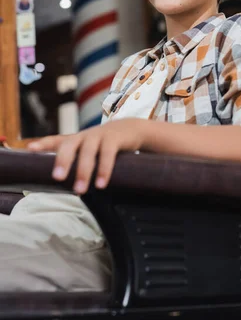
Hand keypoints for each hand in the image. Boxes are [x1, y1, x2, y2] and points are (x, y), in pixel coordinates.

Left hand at [27, 119, 144, 193]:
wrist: (131, 129)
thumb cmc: (105, 145)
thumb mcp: (89, 150)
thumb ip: (76, 163)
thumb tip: (61, 187)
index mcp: (76, 140)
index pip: (56, 140)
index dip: (43, 144)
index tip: (30, 149)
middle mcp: (84, 136)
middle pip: (69, 145)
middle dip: (62, 161)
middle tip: (57, 177)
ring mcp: (99, 135)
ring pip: (88, 152)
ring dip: (84, 171)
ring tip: (80, 190)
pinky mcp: (114, 138)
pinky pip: (108, 153)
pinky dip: (104, 169)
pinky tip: (101, 183)